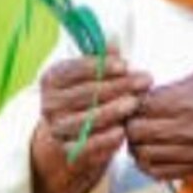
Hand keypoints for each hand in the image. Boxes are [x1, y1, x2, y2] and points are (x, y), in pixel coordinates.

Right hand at [29, 52, 151, 192]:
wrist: (68, 135)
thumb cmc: (85, 96)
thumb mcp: (89, 75)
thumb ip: (101, 59)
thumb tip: (113, 42)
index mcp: (52, 79)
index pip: (75, 69)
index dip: (101, 66)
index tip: (125, 65)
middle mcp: (50, 104)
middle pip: (86, 93)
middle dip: (118, 86)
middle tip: (143, 82)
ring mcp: (57, 128)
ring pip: (87, 119)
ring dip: (113, 111)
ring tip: (134, 103)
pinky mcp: (67, 150)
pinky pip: (87, 145)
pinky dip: (105, 139)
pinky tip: (122, 131)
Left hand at [125, 71, 192, 182]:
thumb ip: (174, 87)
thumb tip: (149, 93)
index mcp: (188, 102)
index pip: (140, 106)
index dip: (131, 102)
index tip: (133, 101)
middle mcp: (187, 129)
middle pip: (136, 132)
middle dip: (129, 125)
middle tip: (133, 120)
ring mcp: (192, 152)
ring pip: (143, 156)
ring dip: (137, 147)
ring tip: (142, 138)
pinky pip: (161, 173)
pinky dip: (150, 165)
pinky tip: (154, 155)